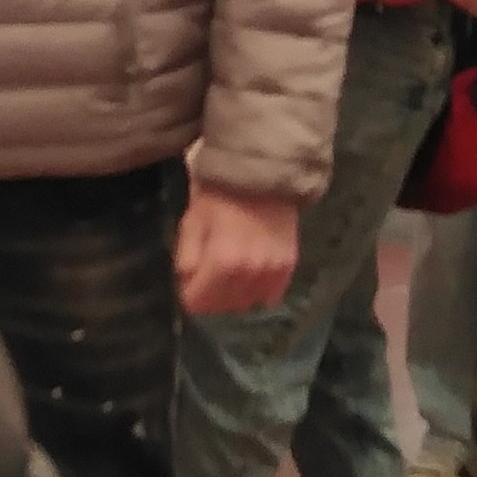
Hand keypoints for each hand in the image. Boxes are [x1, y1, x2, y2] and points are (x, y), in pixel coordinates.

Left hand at [173, 180, 298, 315]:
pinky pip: (270, 295)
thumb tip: (186, 284)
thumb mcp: (192, 220)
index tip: (188, 279)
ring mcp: (273, 271)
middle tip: (207, 273)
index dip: (189, 291)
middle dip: (210, 294)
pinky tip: (250, 273)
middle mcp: (250, 273)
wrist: (261, 170)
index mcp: (223, 261)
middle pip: (223, 306)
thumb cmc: (220, 192)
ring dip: (234, 294)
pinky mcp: (290, 265)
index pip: (198, 302)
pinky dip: (258, 290)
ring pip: (246, 304)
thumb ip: (187, 258)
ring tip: (229, 272)